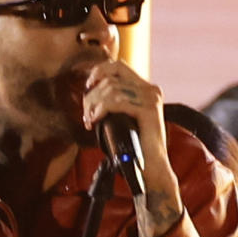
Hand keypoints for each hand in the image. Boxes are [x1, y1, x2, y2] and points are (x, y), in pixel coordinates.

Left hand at [80, 57, 181, 236]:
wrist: (151, 170)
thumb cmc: (134, 149)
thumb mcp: (121, 120)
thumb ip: (112, 103)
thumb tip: (90, 92)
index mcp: (145, 89)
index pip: (118, 66)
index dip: (98, 72)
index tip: (87, 89)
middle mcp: (151, 90)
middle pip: (112, 77)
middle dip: (92, 95)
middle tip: (86, 114)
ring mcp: (151, 99)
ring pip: (111, 89)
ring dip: (94, 104)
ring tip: (90, 121)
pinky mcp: (149, 111)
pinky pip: (117, 101)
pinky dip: (102, 109)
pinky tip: (96, 119)